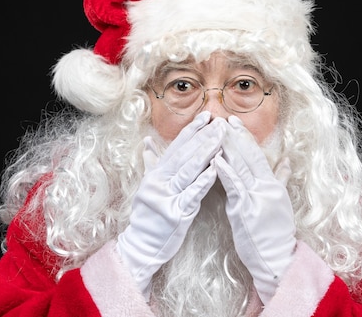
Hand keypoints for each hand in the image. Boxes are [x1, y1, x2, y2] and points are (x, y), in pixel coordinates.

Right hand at [116, 111, 225, 298]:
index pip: (175, 146)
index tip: (205, 116)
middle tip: (219, 122)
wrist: (141, 245)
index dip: (191, 130)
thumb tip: (147, 143)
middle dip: (203, 136)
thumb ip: (150, 164)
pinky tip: (216, 168)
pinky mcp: (176, 213)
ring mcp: (167, 196)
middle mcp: (159, 181)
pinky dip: (204, 180)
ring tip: (221, 138)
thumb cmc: (147, 216)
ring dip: (206, 152)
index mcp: (155, 173)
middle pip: (184, 154)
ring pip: (188, 170)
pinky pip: (192, 194)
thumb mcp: (147, 187)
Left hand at [214, 115, 295, 304]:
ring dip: (227, 147)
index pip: (257, 153)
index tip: (232, 121)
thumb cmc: (274, 232)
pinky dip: (225, 171)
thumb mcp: (280, 202)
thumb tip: (285, 160)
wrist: (275, 257)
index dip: (244, 136)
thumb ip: (281, 179)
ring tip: (215, 131)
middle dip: (234, 136)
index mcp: (272, 184)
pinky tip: (216, 159)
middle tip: (220, 119)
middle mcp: (265, 187)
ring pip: (240, 166)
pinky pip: (234, 186)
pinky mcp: (244, 209)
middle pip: (248, 156)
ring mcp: (255, 197)